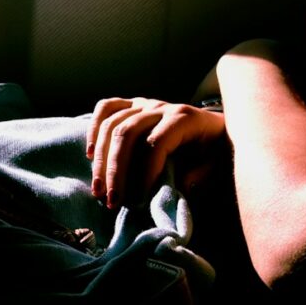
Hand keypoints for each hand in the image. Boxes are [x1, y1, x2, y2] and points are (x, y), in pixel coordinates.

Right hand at [86, 97, 225, 208]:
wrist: (215, 126)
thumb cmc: (213, 150)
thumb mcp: (212, 165)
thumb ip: (193, 177)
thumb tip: (164, 192)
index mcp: (184, 119)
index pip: (156, 144)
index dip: (145, 173)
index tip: (138, 201)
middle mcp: (161, 107)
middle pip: (127, 133)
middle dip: (115, 170)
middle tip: (110, 200)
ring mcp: (144, 103)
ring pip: (112, 124)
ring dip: (101, 159)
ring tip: (98, 189)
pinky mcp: (131, 103)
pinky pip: (106, 108)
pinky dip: (94, 129)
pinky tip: (90, 153)